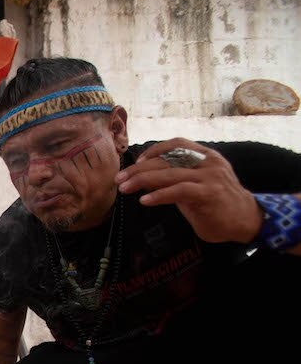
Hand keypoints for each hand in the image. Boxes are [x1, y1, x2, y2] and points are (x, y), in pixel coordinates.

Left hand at [115, 139, 261, 243]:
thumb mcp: (193, 185)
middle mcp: (208, 162)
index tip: (136, 162)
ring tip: (124, 188)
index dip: (153, 150)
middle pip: (167, 160)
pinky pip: (179, 190)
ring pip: (170, 173)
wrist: (245, 220)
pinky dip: (159, 195)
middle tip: (120, 179)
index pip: (176, 144)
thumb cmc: (216, 203)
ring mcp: (209, 177)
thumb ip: (174, 178)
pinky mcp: (209, 193)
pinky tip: (144, 201)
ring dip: (142, 180)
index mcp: (205, 155)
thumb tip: (144, 177)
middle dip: (139, 169)